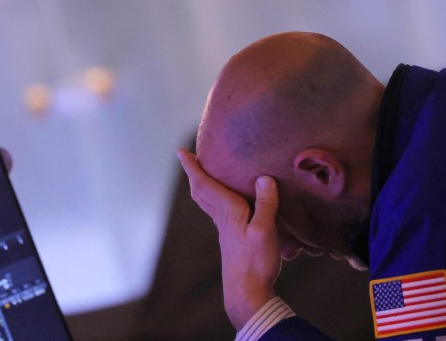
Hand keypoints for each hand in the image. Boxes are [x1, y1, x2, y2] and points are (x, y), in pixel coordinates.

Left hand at [177, 148, 280, 328]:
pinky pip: (218, 212)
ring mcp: (226, 231)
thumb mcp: (265, 231)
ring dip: (203, 185)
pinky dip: (215, 200)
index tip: (180, 151)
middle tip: (189, 158)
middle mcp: (223, 219)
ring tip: (205, 174)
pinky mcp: (232, 240)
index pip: (205, 184)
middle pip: (201, 192)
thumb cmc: (256, 263)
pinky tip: (226, 204)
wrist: (248, 294)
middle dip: (195, 173)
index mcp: (228, 212)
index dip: (193, 167)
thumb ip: (265, 204)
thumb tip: (264, 178)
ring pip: (208, 203)